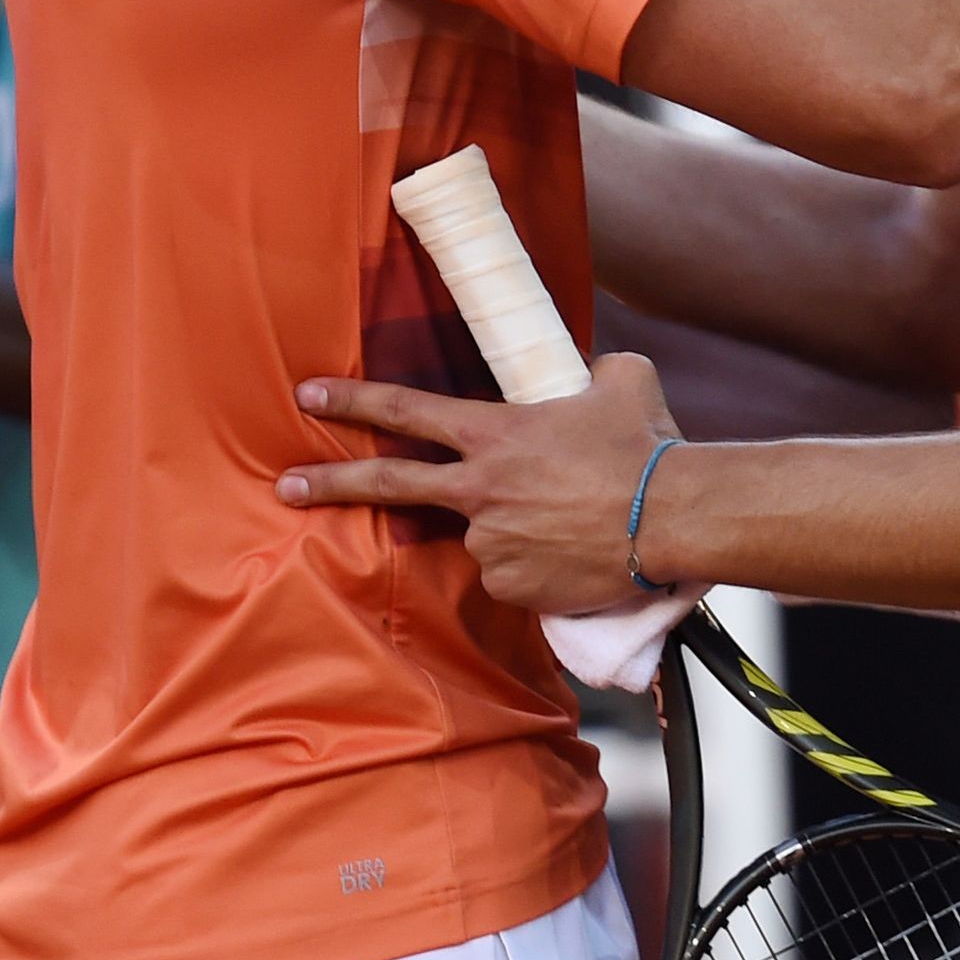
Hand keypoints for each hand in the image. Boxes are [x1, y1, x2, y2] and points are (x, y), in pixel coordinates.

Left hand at [278, 353, 681, 614]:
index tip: (308, 395)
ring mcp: (491, 541)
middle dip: (330, 483)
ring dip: (516, 527)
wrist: (673, 516)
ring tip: (574, 519)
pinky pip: (513, 573)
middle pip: (390, 484)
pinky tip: (575, 551)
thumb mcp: (621, 380)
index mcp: (494, 434)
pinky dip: (535, 564)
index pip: (406, 411)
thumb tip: (589, 374)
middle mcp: (480, 489)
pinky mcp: (512, 585)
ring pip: (485, 533)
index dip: (354, 400)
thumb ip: (589, 373)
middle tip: (286, 486)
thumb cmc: (647, 444)